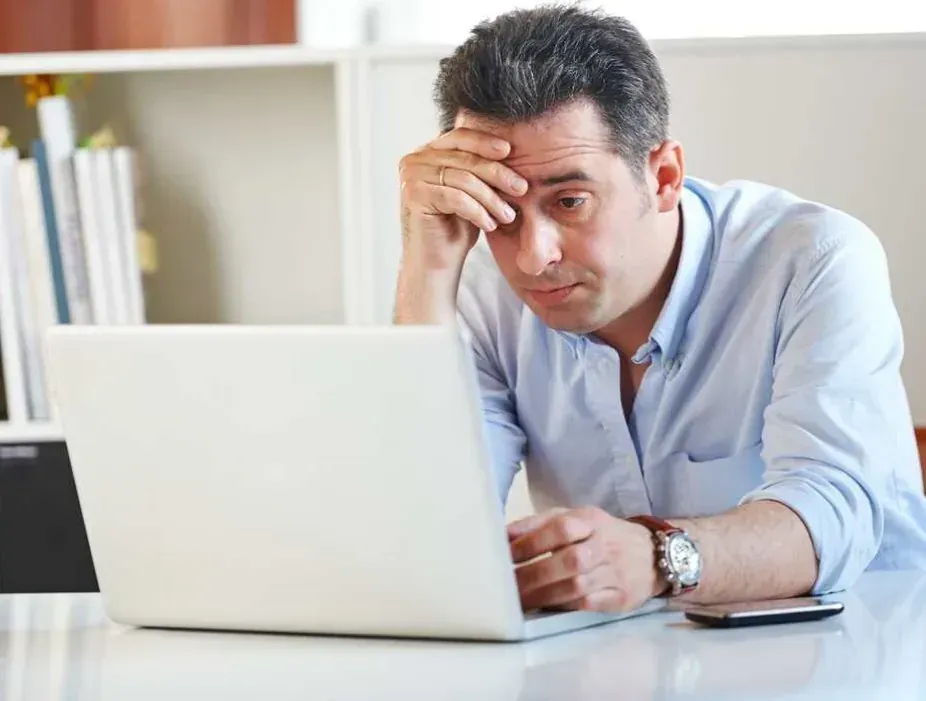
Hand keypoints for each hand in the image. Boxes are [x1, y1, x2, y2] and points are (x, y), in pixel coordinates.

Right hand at [398, 128, 528, 273]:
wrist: (436, 265)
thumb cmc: (456, 229)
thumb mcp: (472, 193)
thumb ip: (480, 169)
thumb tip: (510, 149)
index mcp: (427, 153)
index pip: (460, 137)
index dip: (485, 142)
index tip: (509, 151)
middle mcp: (414, 160)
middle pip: (465, 159)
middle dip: (497, 174)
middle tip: (521, 189)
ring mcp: (411, 177)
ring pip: (463, 179)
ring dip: (491, 199)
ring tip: (508, 216)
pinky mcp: (413, 195)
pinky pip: (456, 198)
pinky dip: (478, 211)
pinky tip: (490, 225)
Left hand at [507, 507, 664, 612]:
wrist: (652, 553)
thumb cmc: (601, 534)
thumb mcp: (574, 518)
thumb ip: (538, 524)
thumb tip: (503, 535)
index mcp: (590, 520)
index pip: (561, 528)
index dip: (532, 542)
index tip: (506, 555)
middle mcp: (604, 545)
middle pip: (570, 560)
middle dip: (534, 574)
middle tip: (508, 586)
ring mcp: (615, 572)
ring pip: (578, 586)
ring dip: (545, 595)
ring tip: (520, 601)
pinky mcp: (621, 597)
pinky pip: (590, 604)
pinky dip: (565, 607)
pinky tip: (546, 607)